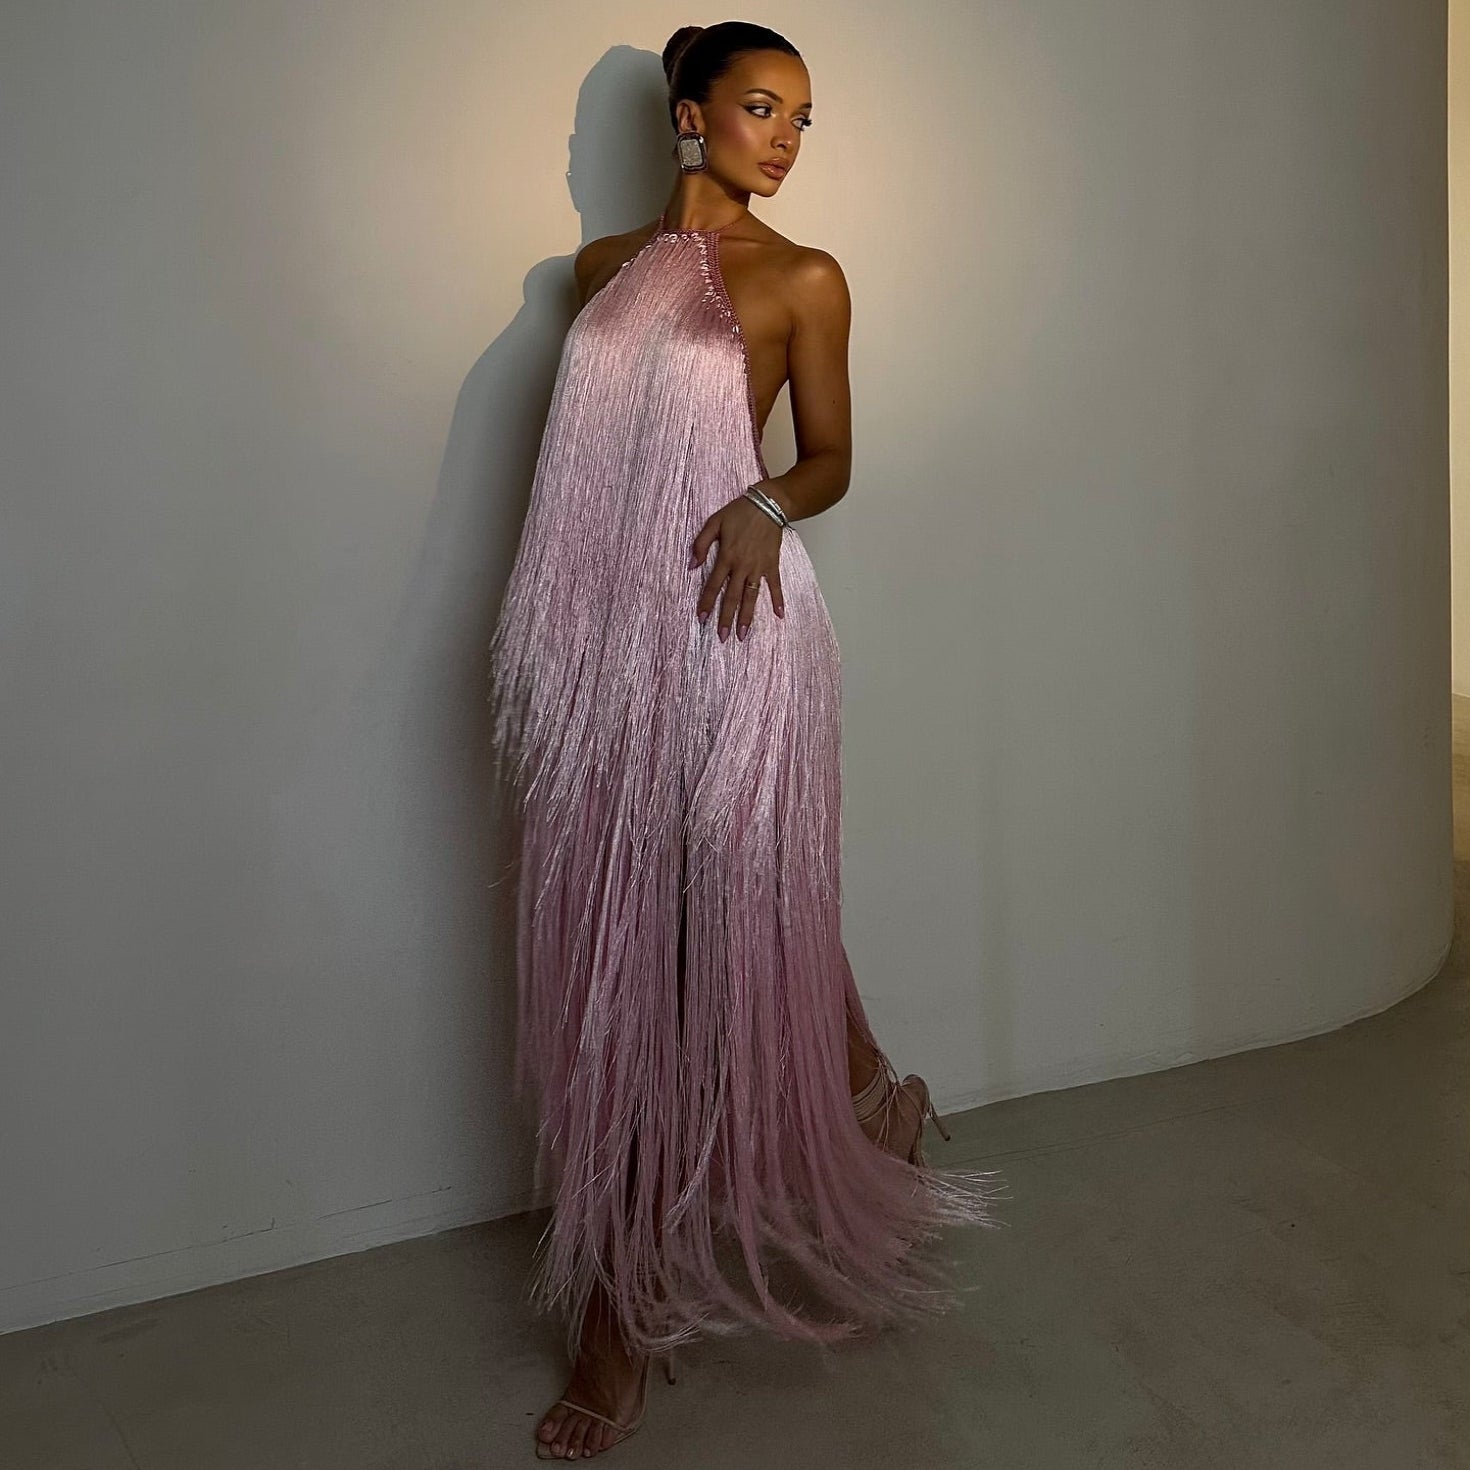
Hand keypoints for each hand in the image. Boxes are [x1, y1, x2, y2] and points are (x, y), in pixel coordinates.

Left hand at [689, 492, 786, 641]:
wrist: (768, 505)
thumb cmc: (739, 512)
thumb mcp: (713, 522)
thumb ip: (701, 544)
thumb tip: (692, 566)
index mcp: (726, 557)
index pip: (713, 585)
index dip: (706, 603)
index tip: (702, 620)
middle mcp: (742, 566)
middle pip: (732, 597)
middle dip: (726, 618)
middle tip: (722, 636)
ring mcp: (758, 568)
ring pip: (751, 596)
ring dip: (747, 616)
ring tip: (743, 634)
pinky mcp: (772, 565)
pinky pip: (775, 585)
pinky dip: (778, 599)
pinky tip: (779, 615)